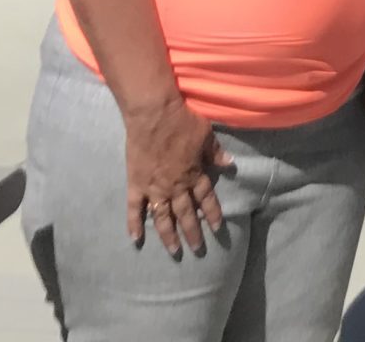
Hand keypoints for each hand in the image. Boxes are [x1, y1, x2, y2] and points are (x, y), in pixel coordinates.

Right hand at [121, 94, 231, 255]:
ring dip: (169, 236)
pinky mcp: (136, 185)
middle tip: (198, 249)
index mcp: (194, 174)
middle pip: (186, 214)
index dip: (213, 214)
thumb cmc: (182, 121)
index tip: (218, 228)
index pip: (207, 199)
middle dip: (193, 233)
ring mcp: (154, 188)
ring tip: (174, 251)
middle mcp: (176, 186)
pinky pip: (135, 209)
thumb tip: (230, 164)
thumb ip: (215, 153)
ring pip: (163, 218)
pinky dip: (134, 225)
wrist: (153, 114)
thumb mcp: (206, 135)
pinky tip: (135, 240)